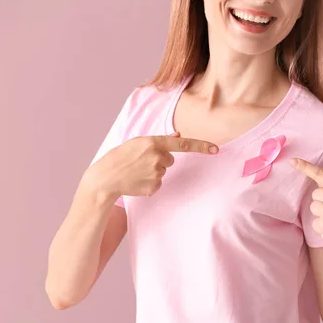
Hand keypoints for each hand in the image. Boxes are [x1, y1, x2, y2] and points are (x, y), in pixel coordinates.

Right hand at [87, 132, 218, 199]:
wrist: (105, 178)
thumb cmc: (119, 157)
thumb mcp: (137, 142)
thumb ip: (160, 140)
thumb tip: (178, 135)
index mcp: (153, 142)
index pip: (183, 144)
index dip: (202, 146)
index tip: (216, 149)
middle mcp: (157, 157)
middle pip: (170, 160)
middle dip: (159, 161)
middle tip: (140, 163)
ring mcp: (156, 173)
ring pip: (163, 172)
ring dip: (152, 172)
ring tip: (135, 172)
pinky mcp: (153, 187)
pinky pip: (158, 184)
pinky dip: (149, 184)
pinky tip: (136, 181)